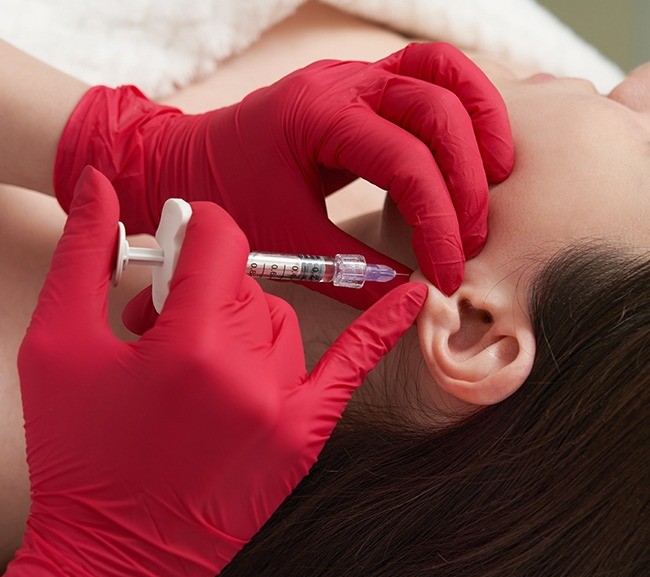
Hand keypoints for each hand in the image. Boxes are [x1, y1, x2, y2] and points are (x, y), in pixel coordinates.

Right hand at [0, 167, 426, 576]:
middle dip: (202, 288)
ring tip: (196, 364)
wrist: (114, 556)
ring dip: (240, 326)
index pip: (219, 240)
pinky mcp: (303, 435)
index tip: (179, 237)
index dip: (194, 227)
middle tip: (161, 320)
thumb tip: (101, 183)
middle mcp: (248, 372)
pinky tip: (413, 296)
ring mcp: (284, 407)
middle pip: (246, 283)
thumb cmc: (78, 454)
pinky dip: (379, 328)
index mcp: (187, 345)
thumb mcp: (58, 344)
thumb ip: (86, 254)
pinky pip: (351, 366)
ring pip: (279, 321)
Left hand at [53, 42, 512, 306]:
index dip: (437, 224)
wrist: (186, 160)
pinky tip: (473, 148)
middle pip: (437, 111)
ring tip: (498, 179)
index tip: (445, 275)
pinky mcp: (362, 86)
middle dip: (466, 183)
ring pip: (444, 74)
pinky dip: (463, 106)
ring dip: (481, 125)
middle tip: (470, 240)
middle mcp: (342, 83)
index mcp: (316, 117)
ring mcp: (354, 77)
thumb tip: (407, 298)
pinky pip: (428, 75)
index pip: (405, 164)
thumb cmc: (227, 195)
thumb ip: (349, 271)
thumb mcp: (285, 241)